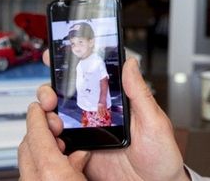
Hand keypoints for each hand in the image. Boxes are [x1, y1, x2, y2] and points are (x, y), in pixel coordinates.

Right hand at [19, 57, 188, 180]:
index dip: (72, 64)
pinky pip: (56, 146)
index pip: (91, 78)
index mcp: (115, 103)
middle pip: (66, 97)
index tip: (58, 53)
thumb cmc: (161, 155)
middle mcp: (98, 117)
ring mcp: (87, 136)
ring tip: (53, 118)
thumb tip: (130, 62)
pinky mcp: (79, 157)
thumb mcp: (154, 121)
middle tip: (51, 94)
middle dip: (51, 90)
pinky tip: (55, 138)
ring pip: (56, 119)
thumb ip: (139, 93)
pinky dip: (49, 140)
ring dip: (48, 115)